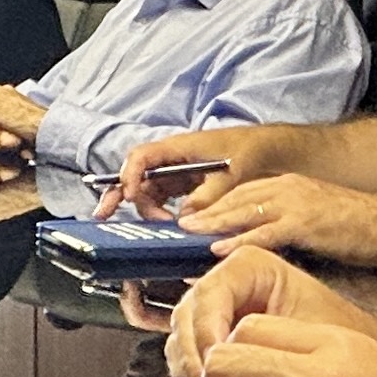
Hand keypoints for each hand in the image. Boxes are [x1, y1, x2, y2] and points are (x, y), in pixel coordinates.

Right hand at [101, 126, 259, 218]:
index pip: (142, 157)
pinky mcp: (184, 186)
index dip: (130, 175)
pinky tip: (165, 227)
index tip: (131, 196)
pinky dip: (159, 213)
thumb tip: (185, 217)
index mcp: (178, 148)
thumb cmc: (250, 151)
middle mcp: (172, 160)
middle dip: (119, 194)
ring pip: (147, 191)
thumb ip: (208, 195)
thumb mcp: (232, 174)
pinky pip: (163, 200)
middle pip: (136, 176)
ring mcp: (177, 173)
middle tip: (104, 214)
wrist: (272, 151)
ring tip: (158, 228)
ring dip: (145, 210)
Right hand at [164, 241, 376, 376]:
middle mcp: (225, 284)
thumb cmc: (342, 340)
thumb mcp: (305, 332)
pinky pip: (188, 364)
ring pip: (181, 344)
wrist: (358, 362)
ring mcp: (215, 314)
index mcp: (249, 266)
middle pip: (186, 319)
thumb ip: (260, 338)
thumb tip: (215, 357)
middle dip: (194, 361)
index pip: (208, 295)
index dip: (206, 331)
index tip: (217, 366)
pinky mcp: (212, 343)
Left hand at [181, 173, 376, 259]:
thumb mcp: (315, 215)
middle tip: (180, 225)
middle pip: (237, 196)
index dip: (217, 203)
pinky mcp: (306, 222)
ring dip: (215, 223)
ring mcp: (297, 203)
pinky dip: (240, 239)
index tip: (195, 216)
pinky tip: (220, 249)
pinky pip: (266, 231)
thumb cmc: (357, 226)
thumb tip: (260, 238)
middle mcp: (288, 187)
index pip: (244, 190)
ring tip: (189, 234)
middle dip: (207, 210)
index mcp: (289, 184)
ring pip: (245, 210)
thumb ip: (286, 222)